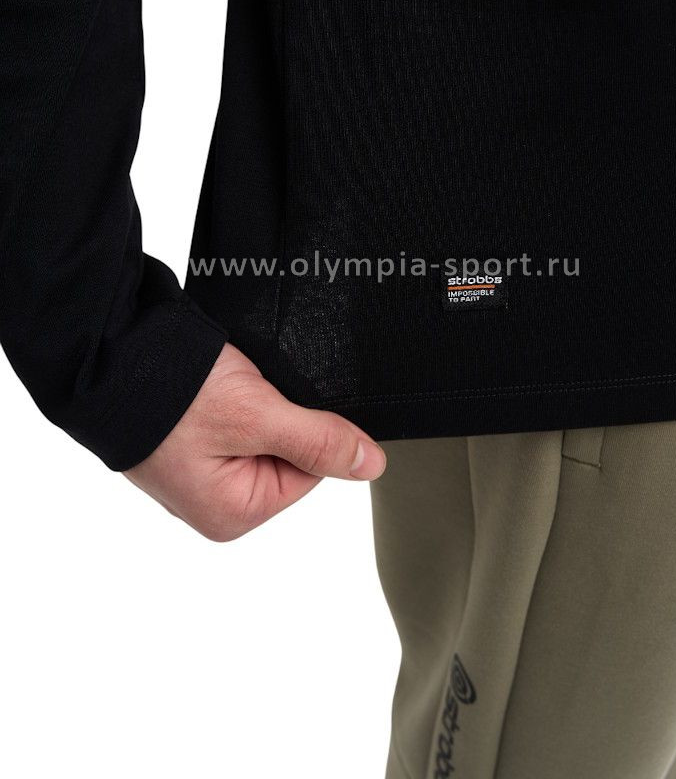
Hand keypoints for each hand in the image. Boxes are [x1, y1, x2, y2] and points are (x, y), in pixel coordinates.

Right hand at [124, 342, 386, 540]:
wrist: (108, 354)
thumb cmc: (173, 394)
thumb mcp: (259, 416)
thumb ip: (319, 441)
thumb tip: (372, 465)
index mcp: (232, 514)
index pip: (311, 470)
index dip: (304, 428)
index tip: (275, 401)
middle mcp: (213, 503)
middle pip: (286, 452)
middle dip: (275, 413)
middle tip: (242, 392)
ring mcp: (196, 472)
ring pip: (260, 430)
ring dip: (252, 401)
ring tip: (223, 388)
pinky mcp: (186, 440)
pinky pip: (231, 421)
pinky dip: (229, 397)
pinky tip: (211, 386)